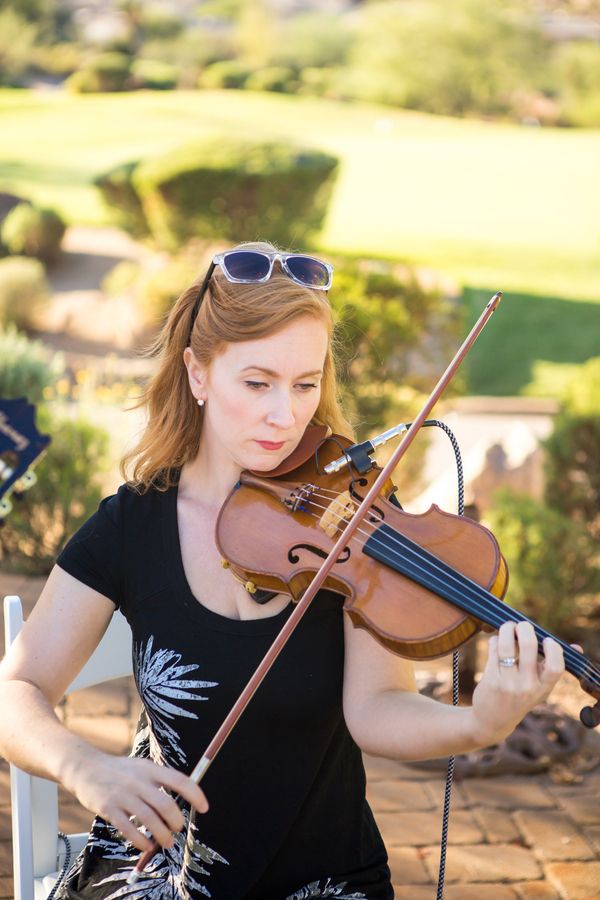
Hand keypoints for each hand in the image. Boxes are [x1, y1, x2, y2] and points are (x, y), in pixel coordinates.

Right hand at [63, 751, 208, 851]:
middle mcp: (139, 781)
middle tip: (177, 829)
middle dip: (176, 822)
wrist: (85, 767)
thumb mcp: (141, 767)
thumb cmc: (119, 771)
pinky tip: (146, 845)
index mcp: (150, 769)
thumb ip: (159, 780)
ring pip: (150, 820)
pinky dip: (141, 841)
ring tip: (165, 842)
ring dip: (162, 836)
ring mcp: (123, 795)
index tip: (204, 808)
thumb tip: (181, 799)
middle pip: (166, 805)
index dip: (195, 795)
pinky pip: (129, 829)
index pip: (180, 780)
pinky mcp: (109, 808)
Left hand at [468, 620, 564, 748]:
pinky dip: (495, 640)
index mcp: (543, 688)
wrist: (493, 721)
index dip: (553, 648)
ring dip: (507, 629)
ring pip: (506, 645)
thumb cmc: (520, 697)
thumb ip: (553, 667)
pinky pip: (493, 649)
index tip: (547, 640)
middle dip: (525, 628)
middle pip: (529, 646)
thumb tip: (576, 647)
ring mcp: (508, 683)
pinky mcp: (491, 678)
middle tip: (522, 626)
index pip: (556, 666)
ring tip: (508, 627)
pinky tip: (497, 641)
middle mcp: (527, 686)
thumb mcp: (540, 688)